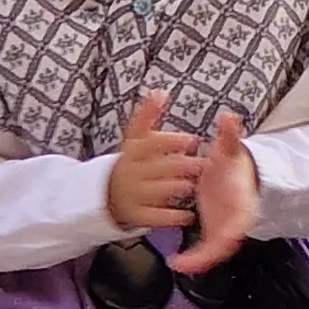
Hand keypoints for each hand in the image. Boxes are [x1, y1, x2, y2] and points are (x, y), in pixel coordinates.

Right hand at [105, 92, 203, 232]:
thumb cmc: (131, 162)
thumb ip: (147, 116)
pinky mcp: (136, 215)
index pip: (152, 143)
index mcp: (133, 151)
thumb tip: (160, 91)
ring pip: (158, 190)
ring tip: (191, 186)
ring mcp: (133, 194)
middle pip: (159, 167)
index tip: (192, 140)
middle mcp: (131, 172)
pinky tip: (188, 215)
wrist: (106, 194)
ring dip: (176, 188)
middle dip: (182, 165)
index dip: (172, 141)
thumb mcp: (135, 139)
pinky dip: (173, 217)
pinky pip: (156, 217)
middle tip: (202, 165)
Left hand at [171, 114, 257, 275]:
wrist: (239, 173)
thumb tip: (230, 117)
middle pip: (227, 243)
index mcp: (244, 202)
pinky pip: (204, 251)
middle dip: (209, 255)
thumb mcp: (231, 148)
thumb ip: (231, 136)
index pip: (241, 219)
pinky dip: (193, 259)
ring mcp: (225, 229)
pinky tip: (176, 262)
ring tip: (177, 265)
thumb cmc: (233, 163)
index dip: (232, 230)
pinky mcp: (214, 232)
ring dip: (198, 261)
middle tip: (188, 262)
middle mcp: (237, 220)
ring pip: (214, 252)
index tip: (223, 239)